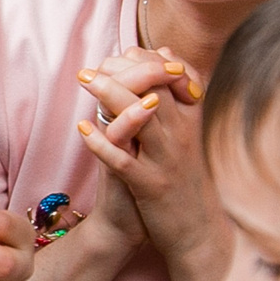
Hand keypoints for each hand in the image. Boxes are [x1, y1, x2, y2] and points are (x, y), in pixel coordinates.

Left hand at [77, 50, 221, 264]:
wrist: (196, 229)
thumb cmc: (183, 177)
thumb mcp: (183, 131)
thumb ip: (172, 93)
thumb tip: (162, 51)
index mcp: (189, 120)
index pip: (170, 76)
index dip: (142, 61)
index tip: (116, 56)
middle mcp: (181, 135)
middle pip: (155, 89)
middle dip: (122, 70)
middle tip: (91, 66)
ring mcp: (166, 160)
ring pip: (141, 117)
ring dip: (111, 94)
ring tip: (85, 80)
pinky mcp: (151, 186)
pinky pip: (124, 160)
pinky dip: (102, 144)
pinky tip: (83, 130)